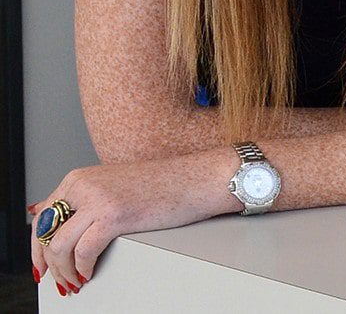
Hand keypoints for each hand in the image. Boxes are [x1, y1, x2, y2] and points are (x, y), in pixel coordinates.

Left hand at [30, 155, 228, 293]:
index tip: (43, 265)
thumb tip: (53, 223)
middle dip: (47, 264)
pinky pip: (82, 252)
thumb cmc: (161, 185)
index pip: (41, 217)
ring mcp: (97, 198)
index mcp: (80, 177)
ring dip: (64, 272)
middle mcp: (84, 184)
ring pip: (59, 247)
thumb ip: (83, 200)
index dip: (37, 247)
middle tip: (59, 280)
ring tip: (76, 281)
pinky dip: (82, 269)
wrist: (195, 179)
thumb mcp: (113, 187)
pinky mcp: (113, 215)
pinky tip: (90, 273)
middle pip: (44, 233)